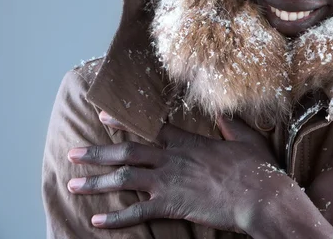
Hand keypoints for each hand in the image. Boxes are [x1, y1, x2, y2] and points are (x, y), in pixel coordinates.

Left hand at [67, 113, 331, 235]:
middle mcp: (172, 159)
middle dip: (97, 153)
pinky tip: (96, 220)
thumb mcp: (245, 137)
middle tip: (73, 153)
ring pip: (124, 179)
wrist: (259, 195)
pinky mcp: (171, 205)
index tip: (103, 116)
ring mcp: (168, 182)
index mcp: (187, 141)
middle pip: (126, 153)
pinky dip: (115, 218)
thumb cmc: (256, 167)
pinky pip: (136, 213)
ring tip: (73, 185)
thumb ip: (229, 124)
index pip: (149, 127)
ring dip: (96, 182)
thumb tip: (221, 112)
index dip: (123, 121)